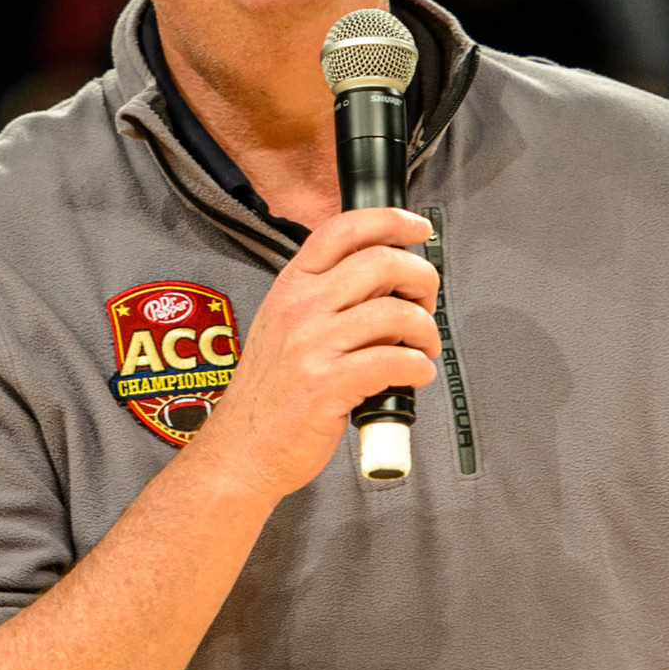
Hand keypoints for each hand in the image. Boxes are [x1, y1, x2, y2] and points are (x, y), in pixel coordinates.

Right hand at [188, 207, 439, 501]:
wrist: (242, 448)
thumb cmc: (271, 393)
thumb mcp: (284, 326)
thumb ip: (326, 297)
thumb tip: (386, 278)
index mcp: (292, 286)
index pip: (342, 229)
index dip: (390, 220)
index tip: (417, 230)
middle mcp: (300, 307)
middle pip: (381, 262)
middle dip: (421, 279)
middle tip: (425, 304)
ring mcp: (312, 345)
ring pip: (396, 314)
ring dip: (426, 331)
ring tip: (422, 350)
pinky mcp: (328, 384)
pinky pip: (395, 362)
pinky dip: (419, 369)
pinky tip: (414, 377)